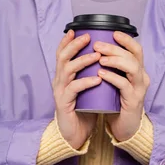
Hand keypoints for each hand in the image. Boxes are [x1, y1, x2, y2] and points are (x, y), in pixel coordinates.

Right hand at [53, 30, 101, 148]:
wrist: (74, 135)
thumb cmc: (83, 110)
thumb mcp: (87, 89)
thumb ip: (92, 75)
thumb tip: (106, 59)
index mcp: (63, 76)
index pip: (62, 54)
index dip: (67, 41)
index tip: (76, 30)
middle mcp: (59, 81)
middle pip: (62, 57)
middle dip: (74, 45)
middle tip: (88, 37)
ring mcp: (60, 92)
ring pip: (67, 70)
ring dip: (82, 61)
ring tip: (96, 56)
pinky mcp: (64, 104)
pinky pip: (73, 89)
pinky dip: (85, 82)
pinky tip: (97, 79)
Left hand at [94, 31, 149, 141]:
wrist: (124, 128)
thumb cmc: (117, 103)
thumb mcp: (115, 81)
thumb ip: (110, 68)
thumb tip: (94, 50)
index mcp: (138, 71)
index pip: (137, 50)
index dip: (126, 40)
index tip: (112, 33)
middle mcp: (142, 77)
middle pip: (133, 56)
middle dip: (114, 48)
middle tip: (97, 45)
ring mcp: (139, 89)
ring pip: (132, 67)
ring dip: (115, 60)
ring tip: (99, 58)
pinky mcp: (133, 101)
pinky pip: (124, 85)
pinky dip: (112, 77)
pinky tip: (101, 74)